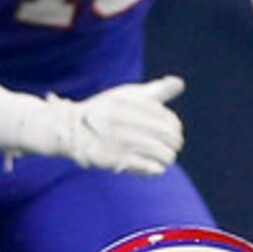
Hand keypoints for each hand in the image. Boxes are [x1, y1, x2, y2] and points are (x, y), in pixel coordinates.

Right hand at [43, 76, 185, 174]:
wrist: (73, 130)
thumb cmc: (107, 110)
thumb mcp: (129, 95)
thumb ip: (155, 90)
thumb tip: (179, 82)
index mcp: (129, 102)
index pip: (167, 118)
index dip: (175, 126)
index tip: (174, 130)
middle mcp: (124, 119)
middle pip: (168, 135)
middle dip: (174, 142)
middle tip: (174, 146)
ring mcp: (120, 140)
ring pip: (163, 153)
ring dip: (168, 157)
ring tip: (166, 157)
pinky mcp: (116, 160)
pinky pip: (149, 167)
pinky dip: (155, 168)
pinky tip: (155, 166)